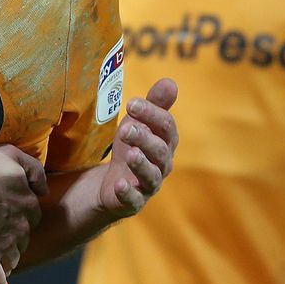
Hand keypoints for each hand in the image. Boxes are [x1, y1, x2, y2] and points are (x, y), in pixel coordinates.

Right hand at [0, 145, 47, 283]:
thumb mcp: (8, 153)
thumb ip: (33, 168)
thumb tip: (45, 189)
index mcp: (28, 200)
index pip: (33, 213)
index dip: (20, 214)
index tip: (8, 214)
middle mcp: (21, 224)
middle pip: (24, 237)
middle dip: (15, 237)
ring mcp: (6, 244)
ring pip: (14, 258)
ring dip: (7, 259)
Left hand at [96, 78, 177, 216]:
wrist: (114, 183)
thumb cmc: (131, 146)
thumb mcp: (139, 123)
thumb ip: (154, 104)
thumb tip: (170, 82)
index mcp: (165, 142)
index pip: (166, 127)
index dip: (152, 114)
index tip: (133, 103)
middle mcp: (161, 164)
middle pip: (159, 151)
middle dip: (144, 138)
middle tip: (127, 129)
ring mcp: (149, 184)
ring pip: (151, 175)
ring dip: (141, 164)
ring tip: (130, 153)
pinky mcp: (134, 201)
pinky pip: (134, 200)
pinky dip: (128, 193)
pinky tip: (120, 185)